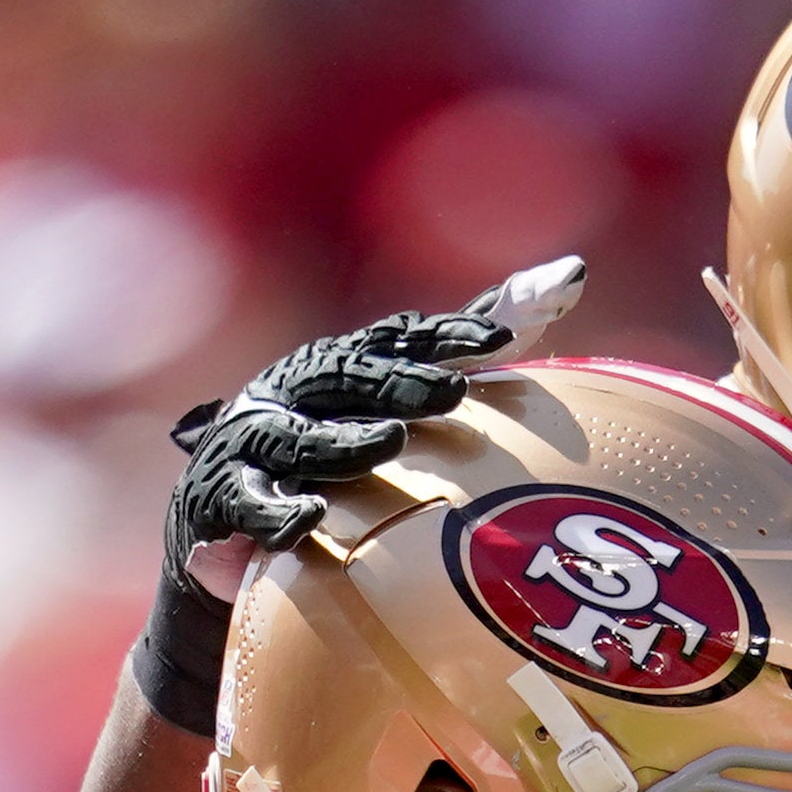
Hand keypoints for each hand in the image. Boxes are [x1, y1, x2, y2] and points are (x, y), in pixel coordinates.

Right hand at [165, 269, 579, 590]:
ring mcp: (253, 442)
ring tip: (391, 443)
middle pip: (348, 379)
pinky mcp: (222, 498)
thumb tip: (572, 273)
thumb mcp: (391, 394)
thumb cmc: (324, 445)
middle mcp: (292, 392)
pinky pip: (251, 505)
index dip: (445, 336)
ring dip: (344, 443)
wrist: (219, 510)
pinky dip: (278, 513)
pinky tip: (311, 519)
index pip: (397, 340)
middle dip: (399, 383)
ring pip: (300, 440)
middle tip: (454, 393)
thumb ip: (469, 344)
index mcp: (337, 364)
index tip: (502, 340)